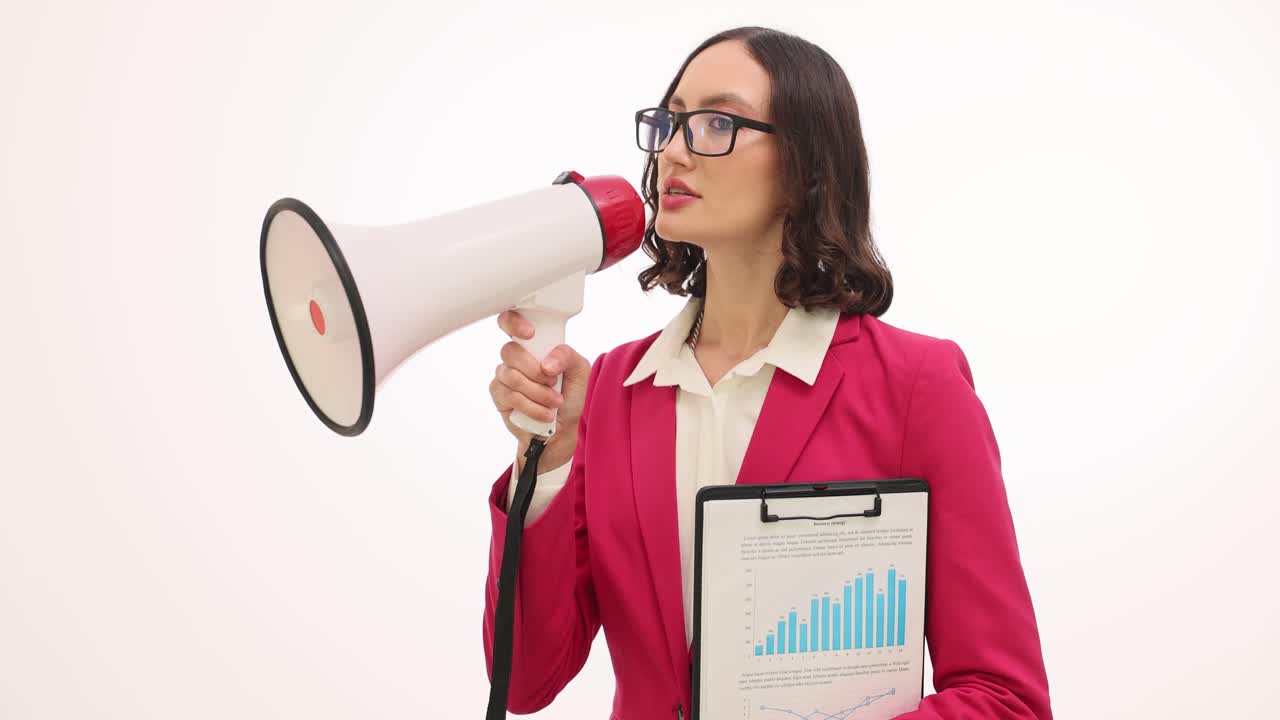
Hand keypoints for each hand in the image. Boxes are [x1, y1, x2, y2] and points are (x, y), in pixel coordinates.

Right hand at [491, 310, 590, 472]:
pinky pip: (511, 397)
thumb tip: (547, 363)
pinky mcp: (499, 396)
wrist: (562, 430)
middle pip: (510, 351)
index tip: (530, 333)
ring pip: (513, 377)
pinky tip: (545, 413)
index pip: (510, 321)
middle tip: (553, 381)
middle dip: (536, 371)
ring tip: (555, 402)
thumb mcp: (580, 371)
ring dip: (539, 393)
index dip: (514, 322)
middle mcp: (515, 357)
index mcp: (533, 344)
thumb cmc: (569, 396)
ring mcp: (504, 375)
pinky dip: (533, 407)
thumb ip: (568, 356)